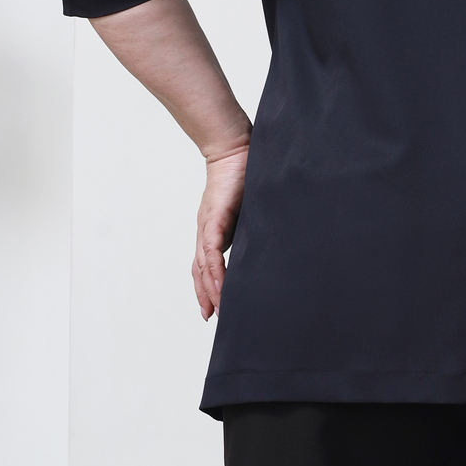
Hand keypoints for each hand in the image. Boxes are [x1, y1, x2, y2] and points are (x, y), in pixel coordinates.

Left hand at [193, 140, 249, 319]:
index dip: (207, 285)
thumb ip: (252, 228)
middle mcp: (206, 230)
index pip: (206, 263)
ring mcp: (208, 225)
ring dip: (209, 290)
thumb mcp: (251, 210)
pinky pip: (211, 252)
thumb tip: (265, 245)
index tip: (213, 306)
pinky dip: (214, 272)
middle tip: (210, 317)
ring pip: (203, 265)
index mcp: (214, 229)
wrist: (236, 148)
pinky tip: (219, 288)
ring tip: (216, 310)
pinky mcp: (214, 218)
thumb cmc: (245, 174)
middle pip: (200, 270)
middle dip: (205, 294)